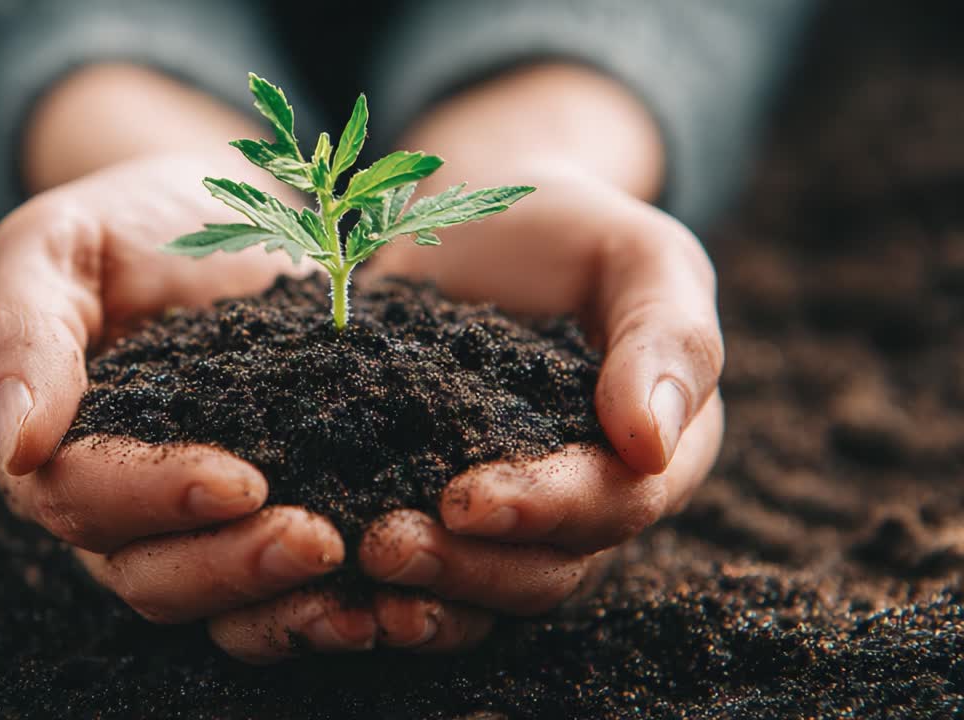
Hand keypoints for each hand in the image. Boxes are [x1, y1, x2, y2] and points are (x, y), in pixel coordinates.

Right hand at [0, 67, 375, 662]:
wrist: (223, 215)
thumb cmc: (128, 222)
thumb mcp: (58, 243)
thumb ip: (21, 332)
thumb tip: (16, 445)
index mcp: (52, 445)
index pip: (84, 498)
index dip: (156, 497)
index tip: (243, 482)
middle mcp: (114, 504)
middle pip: (150, 573)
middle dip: (234, 566)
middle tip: (320, 543)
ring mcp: (188, 522)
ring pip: (213, 598)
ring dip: (281, 602)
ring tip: (357, 590)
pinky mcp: (263, 517)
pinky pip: (274, 589)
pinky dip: (319, 604)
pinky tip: (380, 599)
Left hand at [355, 64, 724, 649]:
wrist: (483, 227)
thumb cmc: (571, 232)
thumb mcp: (638, 255)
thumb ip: (667, 336)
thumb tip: (651, 441)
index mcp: (658, 451)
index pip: (615, 502)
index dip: (544, 509)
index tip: (466, 500)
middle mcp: (592, 504)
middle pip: (546, 571)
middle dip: (468, 567)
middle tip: (385, 547)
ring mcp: (518, 519)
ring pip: (487, 588)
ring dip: (426, 589)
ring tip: (359, 564)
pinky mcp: (445, 512)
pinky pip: (433, 576)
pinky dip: (390, 592)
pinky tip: (332, 592)